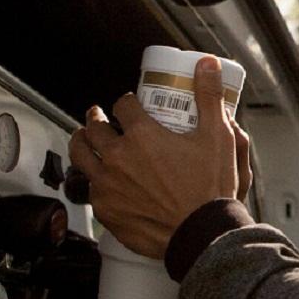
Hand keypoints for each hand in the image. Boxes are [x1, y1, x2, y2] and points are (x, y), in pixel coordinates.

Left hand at [68, 56, 253, 258]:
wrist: (202, 233)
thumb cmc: (210, 188)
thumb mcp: (217, 136)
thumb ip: (209, 97)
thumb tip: (206, 64)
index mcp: (142, 135)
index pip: (123, 106)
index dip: (127, 102)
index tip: (132, 104)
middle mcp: (117, 157)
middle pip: (94, 127)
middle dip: (96, 117)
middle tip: (100, 115)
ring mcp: (107, 184)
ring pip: (81, 155)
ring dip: (81, 142)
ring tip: (84, 138)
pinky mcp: (106, 210)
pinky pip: (89, 189)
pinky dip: (92, 180)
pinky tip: (100, 179)